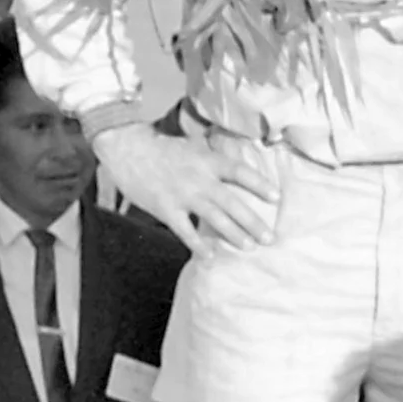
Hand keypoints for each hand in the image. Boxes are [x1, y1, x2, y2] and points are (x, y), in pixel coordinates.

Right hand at [97, 124, 281, 253]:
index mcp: (207, 160)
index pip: (239, 172)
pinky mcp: (166, 208)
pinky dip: (198, 244)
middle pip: (232, 203)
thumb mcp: (192, 146)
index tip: (277, 197)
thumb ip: (212, 157)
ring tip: (249, 246)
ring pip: (214, 218)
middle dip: (253, 222)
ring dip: (234, 234)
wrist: (126, 147)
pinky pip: (186, 230)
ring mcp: (183, 195)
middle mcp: (199, 178)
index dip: (259, 184)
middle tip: (269, 238)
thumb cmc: (161, 148)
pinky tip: (210, 255)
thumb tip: (235, 165)